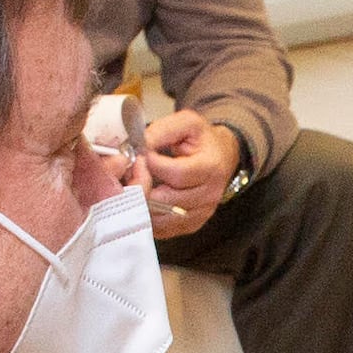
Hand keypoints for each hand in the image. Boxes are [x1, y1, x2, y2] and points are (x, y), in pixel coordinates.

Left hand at [138, 108, 241, 241]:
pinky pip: (162, 229)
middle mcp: (209, 195)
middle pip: (166, 200)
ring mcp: (201, 214)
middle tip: (131, 173)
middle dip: (142, 186)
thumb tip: (138, 147)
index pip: (176, 174)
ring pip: (160, 218)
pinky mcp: (192, 225)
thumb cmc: (202, 140)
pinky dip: (147, 216)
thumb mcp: (186, 123)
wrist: (221, 156)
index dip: (152, 165)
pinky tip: (144, 199)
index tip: (140, 155)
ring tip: (135, 185)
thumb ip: (162, 130)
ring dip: (141, 203)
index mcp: (211, 167)